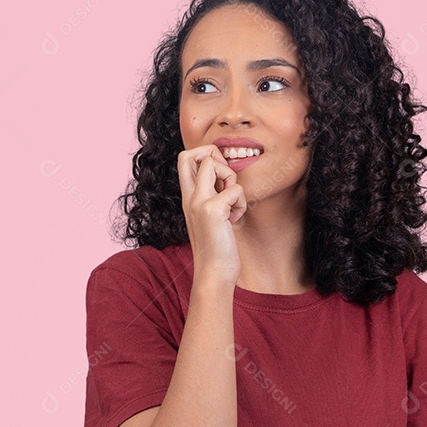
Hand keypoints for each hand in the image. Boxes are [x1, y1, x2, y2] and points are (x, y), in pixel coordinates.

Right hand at [176, 144, 246, 285]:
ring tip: (232, 205)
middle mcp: (189, 197)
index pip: (184, 158)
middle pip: (190, 153)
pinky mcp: (213, 210)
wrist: (214, 273)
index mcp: (188, 197)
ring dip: (232, 181)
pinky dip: (242, 204)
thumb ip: (214, 196)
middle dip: (213, 155)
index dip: (204, 155)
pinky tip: (235, 220)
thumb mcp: (211, 216)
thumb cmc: (217, 247)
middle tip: (225, 179)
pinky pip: (236, 189)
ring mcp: (199, 202)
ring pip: (215, 164)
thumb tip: (227, 176)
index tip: (219, 177)